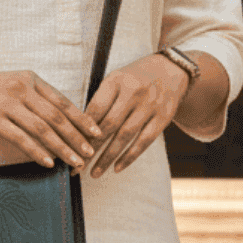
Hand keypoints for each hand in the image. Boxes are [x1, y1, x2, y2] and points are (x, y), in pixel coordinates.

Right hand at [0, 69, 102, 170]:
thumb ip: (35, 98)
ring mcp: (8, 103)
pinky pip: (21, 137)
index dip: (82, 118)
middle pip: (57, 116)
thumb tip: (59, 120)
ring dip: (62, 147)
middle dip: (77, 136)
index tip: (96, 132)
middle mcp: (22, 89)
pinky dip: (37, 151)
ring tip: (75, 161)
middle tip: (90, 151)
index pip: (63, 101)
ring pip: (42, 128)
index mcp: (31, 79)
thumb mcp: (13, 85)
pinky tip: (48, 162)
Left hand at [84, 54, 190, 177]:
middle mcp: (133, 92)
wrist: (172, 69)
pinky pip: (144, 141)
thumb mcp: (116, 79)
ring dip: (108, 157)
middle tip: (77, 166)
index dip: (83, 129)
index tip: (71, 146)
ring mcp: (150, 105)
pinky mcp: (163, 117)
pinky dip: (130, 157)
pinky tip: (117, 168)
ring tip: (94, 173)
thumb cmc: (136, 78)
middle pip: (108, 125)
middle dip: (91, 148)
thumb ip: (101, 100)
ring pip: (125, 136)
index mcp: (116, 80)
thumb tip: (80, 130)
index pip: (95, 108)